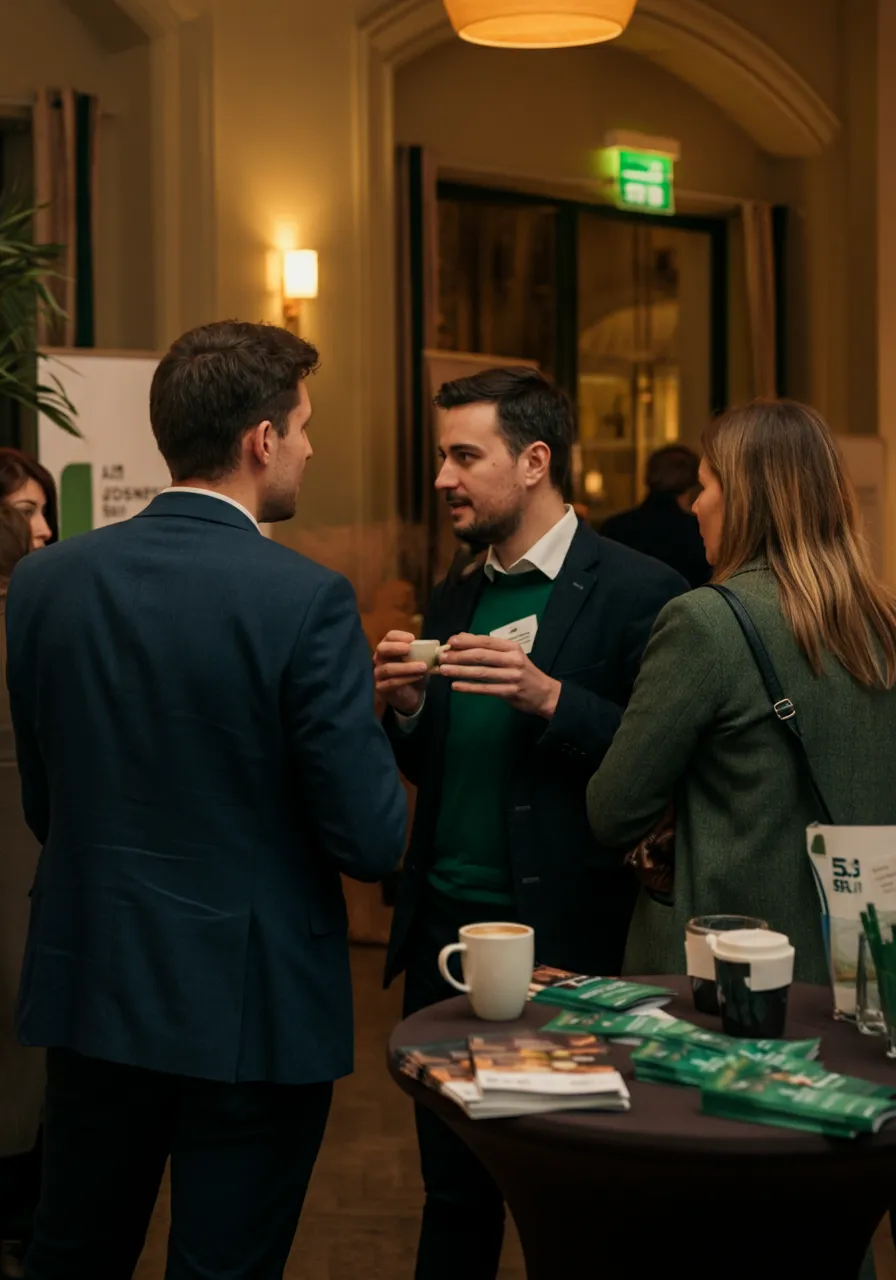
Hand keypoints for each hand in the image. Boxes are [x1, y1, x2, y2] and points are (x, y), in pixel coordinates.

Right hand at [373, 630, 428, 716]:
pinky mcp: (381, 687)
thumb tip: (436, 649)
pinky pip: (392, 682)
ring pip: (388, 668)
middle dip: (395, 647)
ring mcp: (378, 673)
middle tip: (409, 648)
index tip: (412, 638)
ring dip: (406, 667)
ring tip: (423, 666)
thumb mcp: (421, 660)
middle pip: (382, 649)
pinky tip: (418, 676)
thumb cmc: (414, 672)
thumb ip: (424, 653)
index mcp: (389, 647)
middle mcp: (380, 658)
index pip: (389, 636)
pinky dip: (406, 679)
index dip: (399, 636)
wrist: (412, 694)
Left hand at [437, 633, 560, 718]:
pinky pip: (485, 689)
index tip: (450, 641)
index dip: (467, 640)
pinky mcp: (510, 692)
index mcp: (512, 648)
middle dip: (459, 656)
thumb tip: (462, 639)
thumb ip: (489, 648)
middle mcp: (513, 660)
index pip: (486, 641)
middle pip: (481, 656)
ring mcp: (512, 677)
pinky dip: (469, 688)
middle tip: (442, 657)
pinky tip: (456, 686)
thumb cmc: (523, 672)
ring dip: (460, 671)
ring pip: (481, 673)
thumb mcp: (510, 655)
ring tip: (444, 670)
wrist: (544, 693)